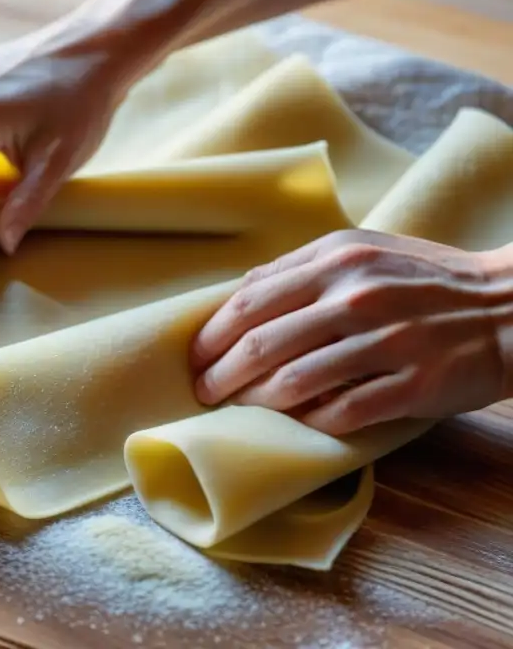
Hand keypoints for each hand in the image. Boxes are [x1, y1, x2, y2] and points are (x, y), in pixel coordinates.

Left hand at [190, 230, 511, 435]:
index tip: (194, 358)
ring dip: (256, 402)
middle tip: (203, 393)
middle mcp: (358, 295)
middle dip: (220, 375)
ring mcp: (388, 340)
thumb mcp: (362, 250)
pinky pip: (344, 411)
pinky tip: (295, 423)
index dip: (212, 335)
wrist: (509, 305)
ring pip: (296, 381)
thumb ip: (301, 267)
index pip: (251, 301)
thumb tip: (241, 290)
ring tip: (239, 410)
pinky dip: (310, 421)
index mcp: (337, 259)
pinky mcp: (415, 383)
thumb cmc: (423, 278)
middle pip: (262, 344)